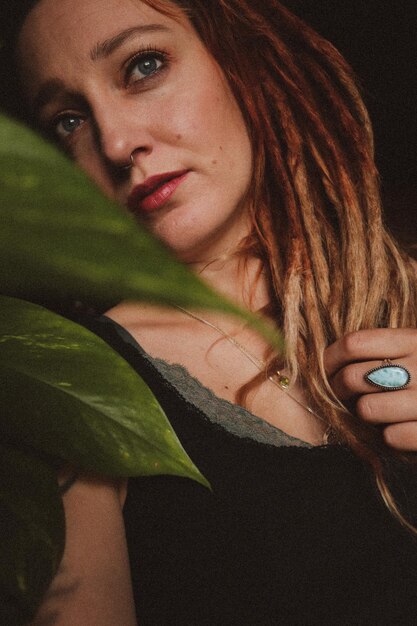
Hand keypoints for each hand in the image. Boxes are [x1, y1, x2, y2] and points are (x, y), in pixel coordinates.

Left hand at [324, 329, 416, 450]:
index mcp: (416, 340)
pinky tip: (404, 430)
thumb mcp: (416, 350)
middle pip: (353, 377)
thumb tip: (328, 359)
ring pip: (367, 410)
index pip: (354, 343)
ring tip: (381, 413)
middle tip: (347, 396)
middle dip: (341, 391)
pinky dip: (391, 438)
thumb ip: (384, 350)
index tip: (326, 369)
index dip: (330, 358)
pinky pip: (390, 437)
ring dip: (368, 415)